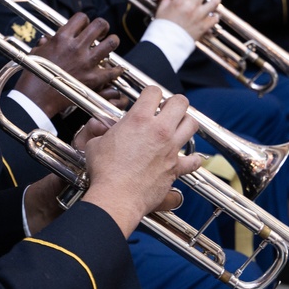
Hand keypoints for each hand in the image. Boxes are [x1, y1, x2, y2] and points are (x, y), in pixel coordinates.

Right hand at [13, 13, 122, 117]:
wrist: (36, 97)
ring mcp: (86, 63)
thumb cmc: (34, 75)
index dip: (85, 20)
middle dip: (103, 27)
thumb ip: (45, 44)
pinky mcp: (92, 79)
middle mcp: (76, 47)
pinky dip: (116, 70)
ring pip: (111, 43)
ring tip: (111, 44)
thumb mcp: (36, 53)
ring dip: (112, 42)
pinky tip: (117, 69)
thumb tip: (47, 39)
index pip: (81, 17)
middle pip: (100, 25)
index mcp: (62, 38)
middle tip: (102, 32)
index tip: (85, 26)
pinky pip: (112, 71)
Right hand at [81, 86, 200, 235]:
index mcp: (138, 119)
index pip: (154, 91)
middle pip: (180, 102)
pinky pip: (193, 160)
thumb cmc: (105, 172)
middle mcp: (159, 130)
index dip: (151, 93)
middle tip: (167, 109)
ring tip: (178, 127)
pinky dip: (192, 159)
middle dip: (175, 103)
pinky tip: (188, 158)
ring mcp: (170, 148)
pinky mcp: (175, 168)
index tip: (149, 98)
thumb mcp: (95, 144)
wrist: (116, 197)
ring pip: (192, 124)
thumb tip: (97, 128)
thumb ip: (99, 132)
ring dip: (186, 123)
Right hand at [154, 0, 220, 40]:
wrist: (167, 44)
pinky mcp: (205, 26)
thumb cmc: (163, 28)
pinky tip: (210, 14)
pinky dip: (215, 14)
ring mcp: (200, 16)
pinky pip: (216, 17)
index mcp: (180, 1)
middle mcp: (192, 7)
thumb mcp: (161, 9)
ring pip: (216, 0)